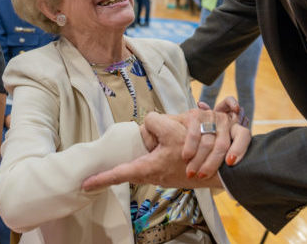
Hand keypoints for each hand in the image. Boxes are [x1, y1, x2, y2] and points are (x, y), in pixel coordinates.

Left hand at [82, 112, 222, 191]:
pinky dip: (161, 151)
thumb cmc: (197, 151)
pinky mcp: (171, 173)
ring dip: (153, 149)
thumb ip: (154, 122)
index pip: (120, 173)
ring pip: (147, 160)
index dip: (102, 178)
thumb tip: (148, 123)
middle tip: (132, 150)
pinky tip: (174, 146)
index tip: (86, 184)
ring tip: (168, 144)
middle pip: (132, 165)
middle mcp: (153, 174)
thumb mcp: (173, 130)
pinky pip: (159, 160)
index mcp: (149, 167)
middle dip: (130, 157)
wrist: (221, 168)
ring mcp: (162, 175)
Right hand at [179, 104, 249, 177]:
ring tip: (191, 172)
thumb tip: (230, 182)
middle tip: (202, 176)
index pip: (244, 136)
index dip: (239, 149)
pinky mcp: (196, 115)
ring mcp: (210, 117)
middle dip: (211, 164)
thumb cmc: (204, 148)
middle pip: (222, 145)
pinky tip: (186, 158)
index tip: (230, 163)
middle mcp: (225, 121)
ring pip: (207, 143)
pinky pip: (194, 135)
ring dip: (198, 160)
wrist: (179, 129)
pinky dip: (190, 149)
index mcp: (235, 130)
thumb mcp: (217, 151)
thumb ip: (226, 160)